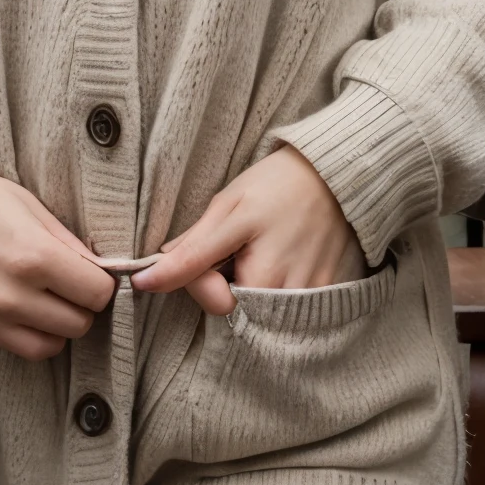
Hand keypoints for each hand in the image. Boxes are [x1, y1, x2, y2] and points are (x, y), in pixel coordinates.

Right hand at [0, 170, 114, 360]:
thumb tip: (104, 272)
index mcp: (34, 256)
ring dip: (61, 326)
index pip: (97, 294)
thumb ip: (72, 246)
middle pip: (80, 323)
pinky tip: (32, 311)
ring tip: (53, 300)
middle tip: (74, 285)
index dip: (103, 284)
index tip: (94, 273)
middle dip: (84, 305)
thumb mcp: (35, 209)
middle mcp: (13, 294)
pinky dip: (37, 336)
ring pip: (54, 345)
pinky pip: (24, 349)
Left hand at [129, 147, 362, 316]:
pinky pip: (292, 307)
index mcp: (263, 276)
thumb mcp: (228, 209)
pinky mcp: (329, 293)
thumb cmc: (278, 184)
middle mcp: (290, 296)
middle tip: (235, 247)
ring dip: (252, 285)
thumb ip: (190, 252)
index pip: (215, 305)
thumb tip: (145, 281)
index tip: (207, 248)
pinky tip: (280, 255)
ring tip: (260, 249)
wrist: (338, 172)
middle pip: (240, 311)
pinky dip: (277, 286)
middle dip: (227, 283)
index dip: (201, 280)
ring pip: (265, 310)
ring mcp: (313, 297)